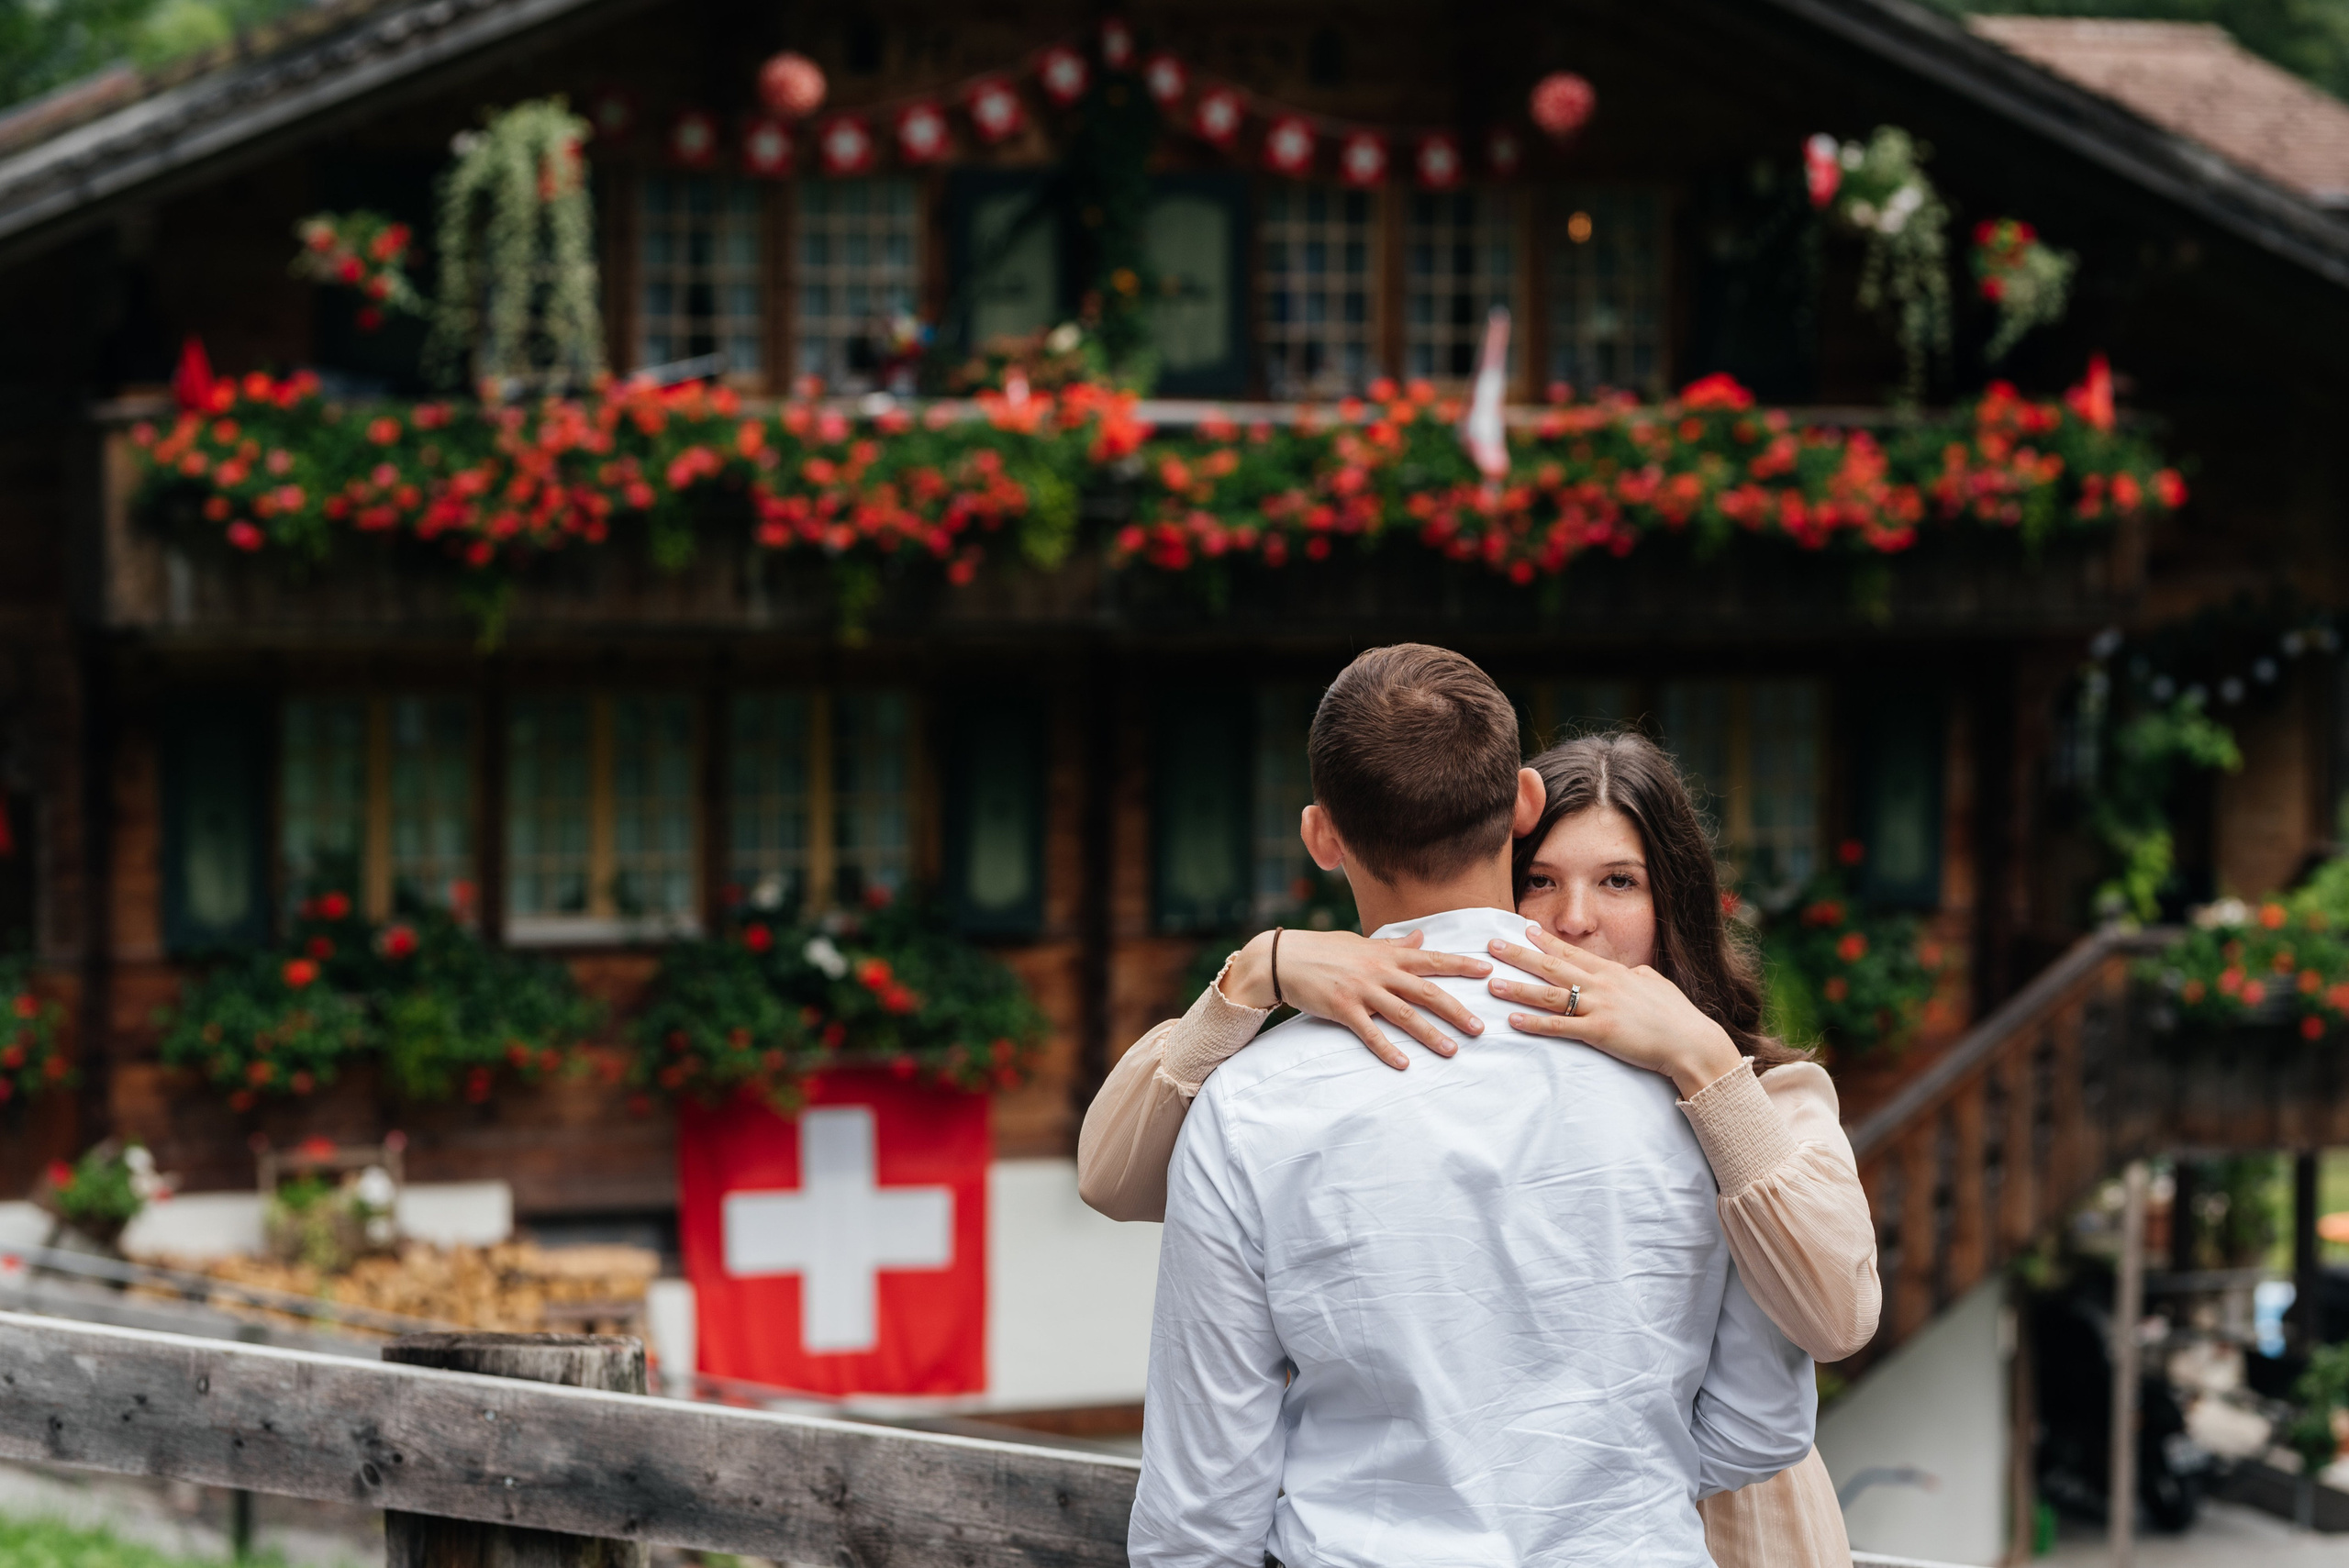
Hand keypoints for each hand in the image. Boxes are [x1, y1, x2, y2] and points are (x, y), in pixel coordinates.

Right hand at [1223, 927, 1491, 1069]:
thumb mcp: (1361, 942)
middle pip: (1426, 991)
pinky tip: (1403, 1064)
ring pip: (1404, 1014)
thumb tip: (1422, 937)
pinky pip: (1369, 1032)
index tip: (1487, 971)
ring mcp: (1361, 990)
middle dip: (1456, 1010)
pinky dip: (1386, 1049)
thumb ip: (1394, 945)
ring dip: (1430, 1034)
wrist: (1282, 959)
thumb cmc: (1323, 949)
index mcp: (1386, 954)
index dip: (1460, 965)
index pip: (1431, 958)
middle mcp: (1379, 971)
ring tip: (1451, 1050)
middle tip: (1480, 1028)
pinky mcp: (1342, 1008)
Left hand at [1484, 923, 1743, 1098]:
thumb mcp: (1655, 984)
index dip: (1545, 940)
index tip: (1522, 928)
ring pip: (1550, 995)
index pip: (1572, 952)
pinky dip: (1534, 1024)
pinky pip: (1560, 1027)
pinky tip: (1513, 1020)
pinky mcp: (1600, 1033)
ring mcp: (1600, 1008)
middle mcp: (1603, 985)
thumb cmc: (1676, 1015)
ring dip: (1519, 989)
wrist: (1692, 1042)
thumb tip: (1630, 971)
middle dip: (1519, 955)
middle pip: (1553, 966)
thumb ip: (1637, 975)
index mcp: (1614, 972)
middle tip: (1491, 945)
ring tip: (1492, 985)